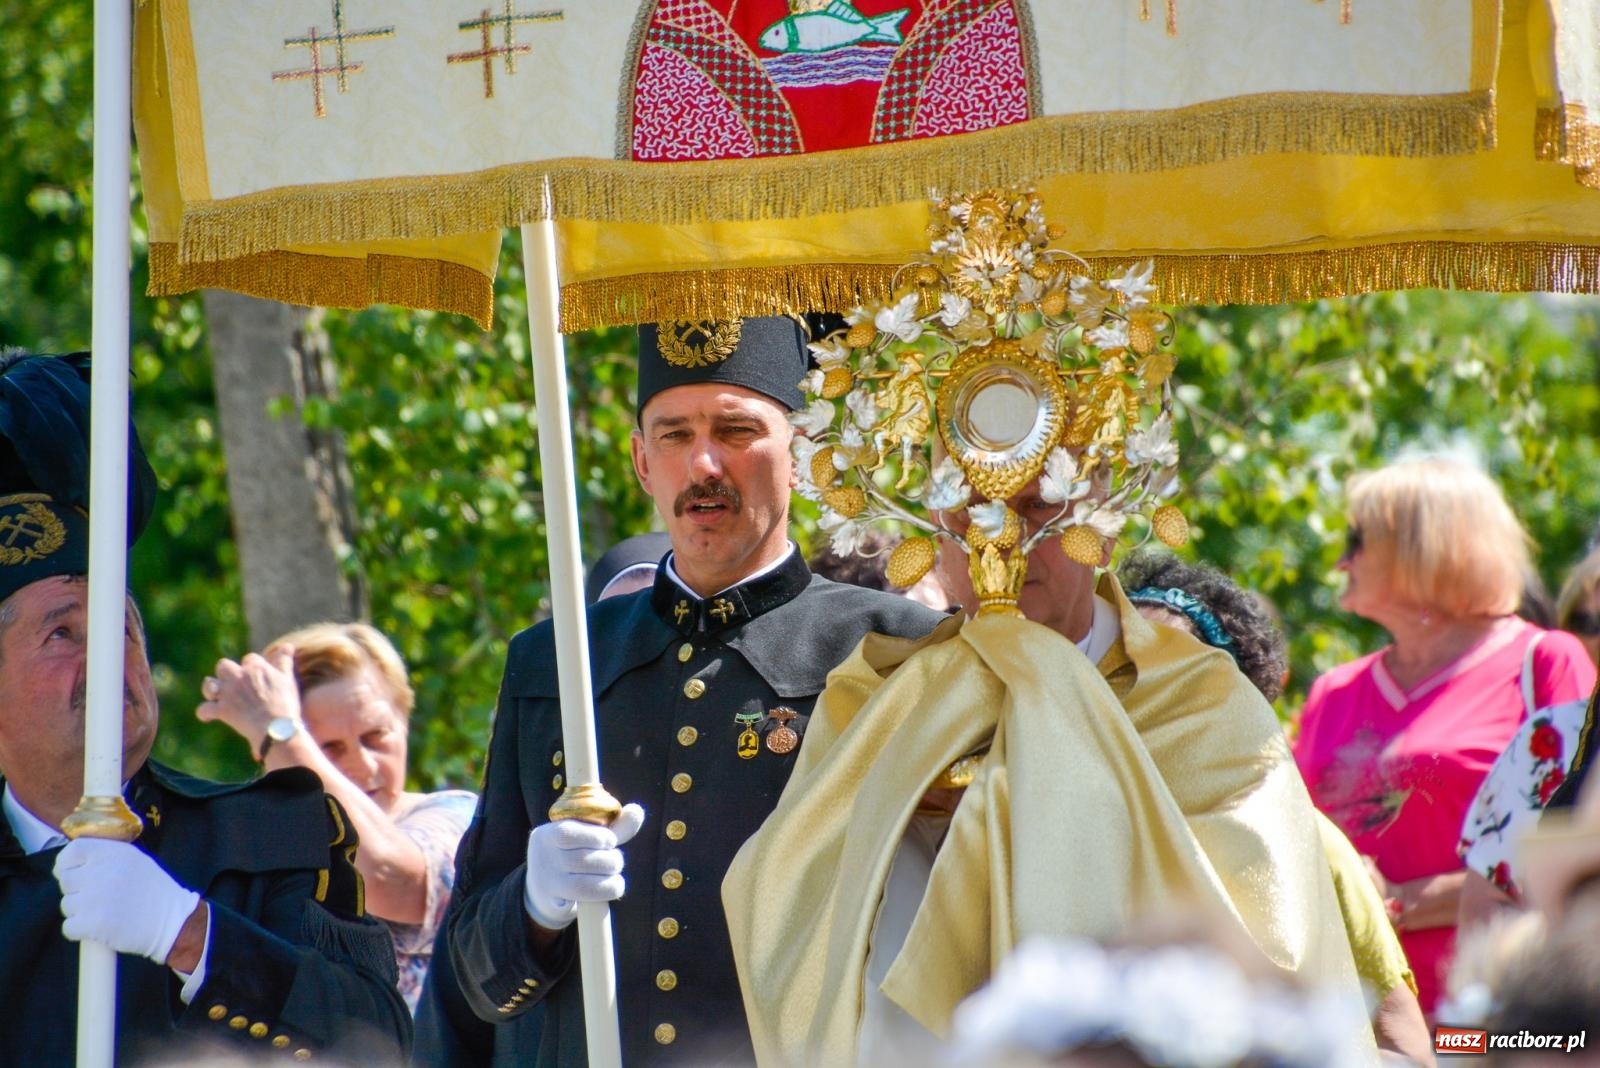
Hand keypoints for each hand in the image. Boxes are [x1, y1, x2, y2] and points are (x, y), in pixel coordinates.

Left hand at [54, 838, 201, 964]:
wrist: (171, 920)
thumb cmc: (153, 889)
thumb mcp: (134, 859)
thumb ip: (104, 856)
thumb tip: (71, 863)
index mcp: (111, 853)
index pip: (72, 852)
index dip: (65, 864)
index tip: (70, 873)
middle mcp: (100, 872)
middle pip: (66, 881)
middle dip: (76, 891)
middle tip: (96, 898)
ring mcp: (94, 899)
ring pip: (66, 905)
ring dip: (79, 912)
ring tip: (102, 913)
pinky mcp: (92, 924)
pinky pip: (68, 927)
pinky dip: (79, 930)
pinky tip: (97, 928)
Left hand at [196, 646, 302, 752]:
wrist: (277, 728)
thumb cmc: (285, 703)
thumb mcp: (287, 679)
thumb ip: (284, 660)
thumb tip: (288, 645)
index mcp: (256, 667)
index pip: (250, 659)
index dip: (252, 667)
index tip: (256, 676)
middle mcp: (238, 677)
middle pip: (224, 666)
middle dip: (227, 673)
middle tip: (234, 683)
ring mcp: (228, 693)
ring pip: (209, 684)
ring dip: (211, 689)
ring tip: (217, 695)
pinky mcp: (222, 711)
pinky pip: (204, 709)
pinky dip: (205, 713)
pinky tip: (209, 716)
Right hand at [523, 804, 644, 930]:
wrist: (543, 889)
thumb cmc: (572, 854)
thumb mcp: (587, 836)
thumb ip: (614, 826)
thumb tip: (636, 812)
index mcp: (547, 835)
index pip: (567, 834)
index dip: (596, 837)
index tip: (611, 841)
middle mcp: (543, 859)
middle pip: (580, 860)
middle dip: (609, 860)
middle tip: (616, 861)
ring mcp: (547, 884)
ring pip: (582, 884)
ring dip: (609, 879)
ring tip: (615, 874)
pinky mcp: (554, 904)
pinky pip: (581, 903)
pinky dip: (602, 895)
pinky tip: (610, 888)